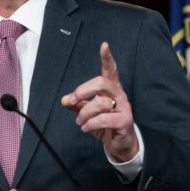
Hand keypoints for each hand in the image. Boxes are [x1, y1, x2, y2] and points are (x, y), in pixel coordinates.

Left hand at [61, 42, 138, 161]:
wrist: (120, 145)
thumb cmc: (105, 125)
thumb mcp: (88, 114)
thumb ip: (77, 105)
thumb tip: (64, 100)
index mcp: (111, 89)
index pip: (110, 70)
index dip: (107, 58)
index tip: (104, 45)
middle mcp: (119, 95)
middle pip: (102, 83)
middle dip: (83, 90)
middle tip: (73, 100)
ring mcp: (124, 107)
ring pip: (100, 103)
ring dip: (84, 113)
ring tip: (80, 122)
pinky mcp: (124, 121)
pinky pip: (103, 119)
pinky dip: (90, 124)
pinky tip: (86, 128)